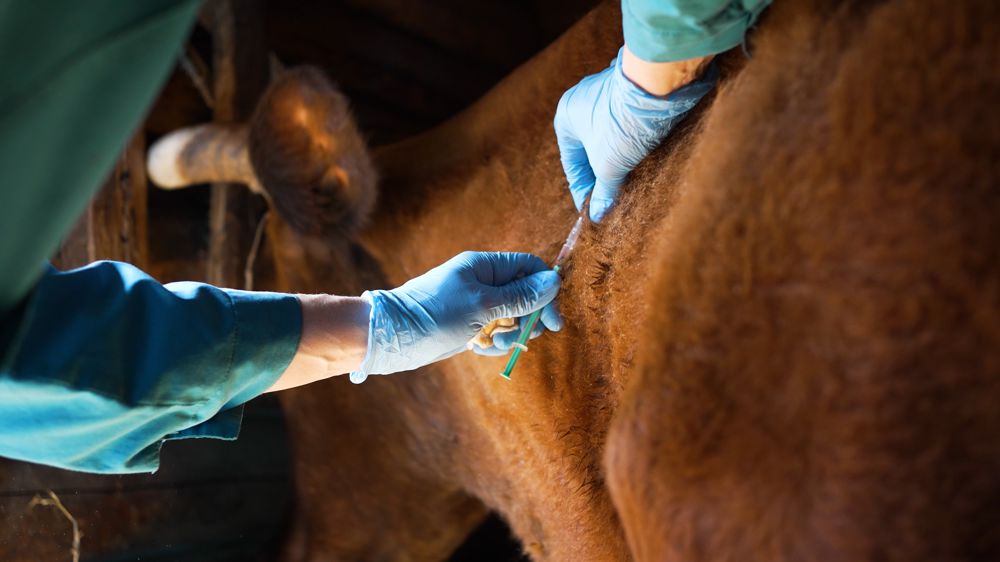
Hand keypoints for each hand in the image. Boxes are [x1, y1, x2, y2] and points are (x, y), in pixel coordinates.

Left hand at [350, 251, 562, 382]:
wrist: (392, 337)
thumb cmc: (436, 314)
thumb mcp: (483, 305)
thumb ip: (520, 295)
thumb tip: (553, 281)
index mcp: (485, 267)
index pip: (529, 269)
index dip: (546, 292)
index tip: (554, 322)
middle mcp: (482, 283)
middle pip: (524, 296)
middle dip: (527, 319)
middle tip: (522, 338)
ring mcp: (475, 305)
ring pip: (510, 318)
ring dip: (509, 335)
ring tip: (490, 344)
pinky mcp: (467, 325)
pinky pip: (493, 333)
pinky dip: (492, 343)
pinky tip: (477, 349)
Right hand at [554, 47, 715, 221]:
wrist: (658, 86)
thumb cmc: (623, 123)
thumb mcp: (609, 166)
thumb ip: (603, 192)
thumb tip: (598, 215)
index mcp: (566, 116)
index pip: (572, 162)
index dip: (583, 190)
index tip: (593, 211)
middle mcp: (584, 100)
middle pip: (591, 149)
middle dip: (603, 175)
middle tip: (613, 200)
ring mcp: (610, 92)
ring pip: (611, 136)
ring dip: (620, 160)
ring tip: (631, 183)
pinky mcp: (634, 91)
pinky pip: (629, 124)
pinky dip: (634, 142)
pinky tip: (645, 158)